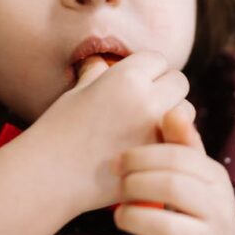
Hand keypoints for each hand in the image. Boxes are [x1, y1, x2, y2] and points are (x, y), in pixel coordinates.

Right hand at [34, 51, 189, 214]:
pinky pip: (180, 140)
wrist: (49, 174)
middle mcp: (146, 99)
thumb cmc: (58, 130)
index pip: (157, 60)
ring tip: (147, 126)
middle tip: (146, 104)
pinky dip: (169, 141)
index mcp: (125, 76)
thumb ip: (98, 74)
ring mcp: (156, 130)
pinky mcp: (159, 156)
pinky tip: (148, 146)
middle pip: (178, 82)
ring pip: (186, 111)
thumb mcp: (77, 92)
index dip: (147, 71)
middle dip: (166, 89)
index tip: (136, 84)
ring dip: (173, 115)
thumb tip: (103, 63)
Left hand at [112, 105, 234, 234]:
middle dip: (135, 183)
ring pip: (165, 226)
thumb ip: (182, 145)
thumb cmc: (200, 209)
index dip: (142, 156)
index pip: (179, 156)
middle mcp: (219, 210)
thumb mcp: (197, 177)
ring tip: (119, 216)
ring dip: (131, 217)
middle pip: (173, 186)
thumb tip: (173, 108)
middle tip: (117, 187)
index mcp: (215, 178)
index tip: (116, 162)